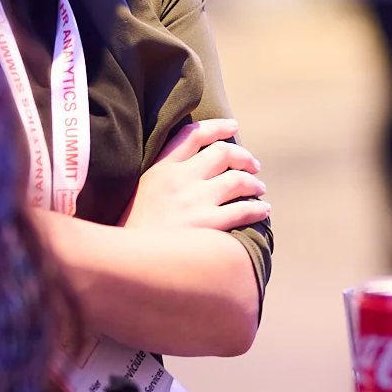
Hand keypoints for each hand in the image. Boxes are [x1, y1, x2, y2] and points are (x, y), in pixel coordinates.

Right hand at [124, 117, 269, 232]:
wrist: (128, 265)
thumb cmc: (134, 233)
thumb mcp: (142, 193)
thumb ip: (165, 176)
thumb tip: (199, 166)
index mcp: (160, 169)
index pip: (193, 134)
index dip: (217, 127)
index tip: (233, 126)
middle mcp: (179, 180)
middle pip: (222, 153)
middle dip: (243, 156)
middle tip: (253, 165)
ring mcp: (194, 202)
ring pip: (237, 180)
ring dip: (254, 183)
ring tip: (259, 188)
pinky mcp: (207, 226)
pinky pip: (243, 210)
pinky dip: (257, 208)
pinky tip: (263, 210)